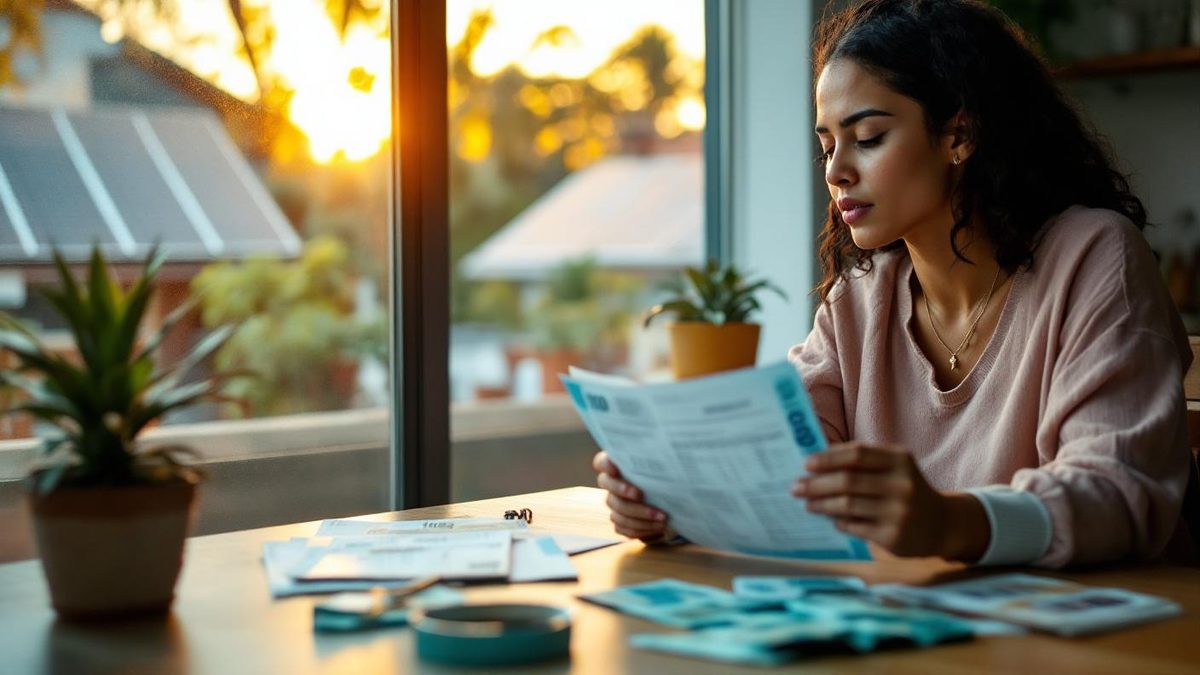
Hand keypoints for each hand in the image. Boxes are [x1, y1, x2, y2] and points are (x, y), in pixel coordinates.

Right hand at [593, 451, 669, 540]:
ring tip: (663, 518)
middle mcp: (613, 485)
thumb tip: (667, 459)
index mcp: (619, 465)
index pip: (601, 462)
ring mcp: (615, 504)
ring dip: (640, 516)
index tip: (615, 469)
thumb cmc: (670, 477)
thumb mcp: (667, 465)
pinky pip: (624, 528)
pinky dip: (641, 529)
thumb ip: (660, 460)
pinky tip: (659, 527)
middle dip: (623, 491)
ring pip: (617, 512)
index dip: (605, 465)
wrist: (677, 500)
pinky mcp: (621, 522)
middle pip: (608, 488)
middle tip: (640, 494)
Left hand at [791, 442, 987, 559]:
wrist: (942, 524)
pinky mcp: (894, 536)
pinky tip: (830, 519)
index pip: (857, 454)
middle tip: (796, 487)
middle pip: (848, 480)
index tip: (806, 463)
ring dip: (821, 504)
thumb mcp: (894, 468)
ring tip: (807, 504)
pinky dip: (838, 521)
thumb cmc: (906, 489)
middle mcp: (902, 484)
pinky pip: (855, 526)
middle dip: (816, 484)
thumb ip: (863, 463)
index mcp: (900, 460)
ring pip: (848, 505)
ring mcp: (899, 512)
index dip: (828, 458)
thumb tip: (816, 463)